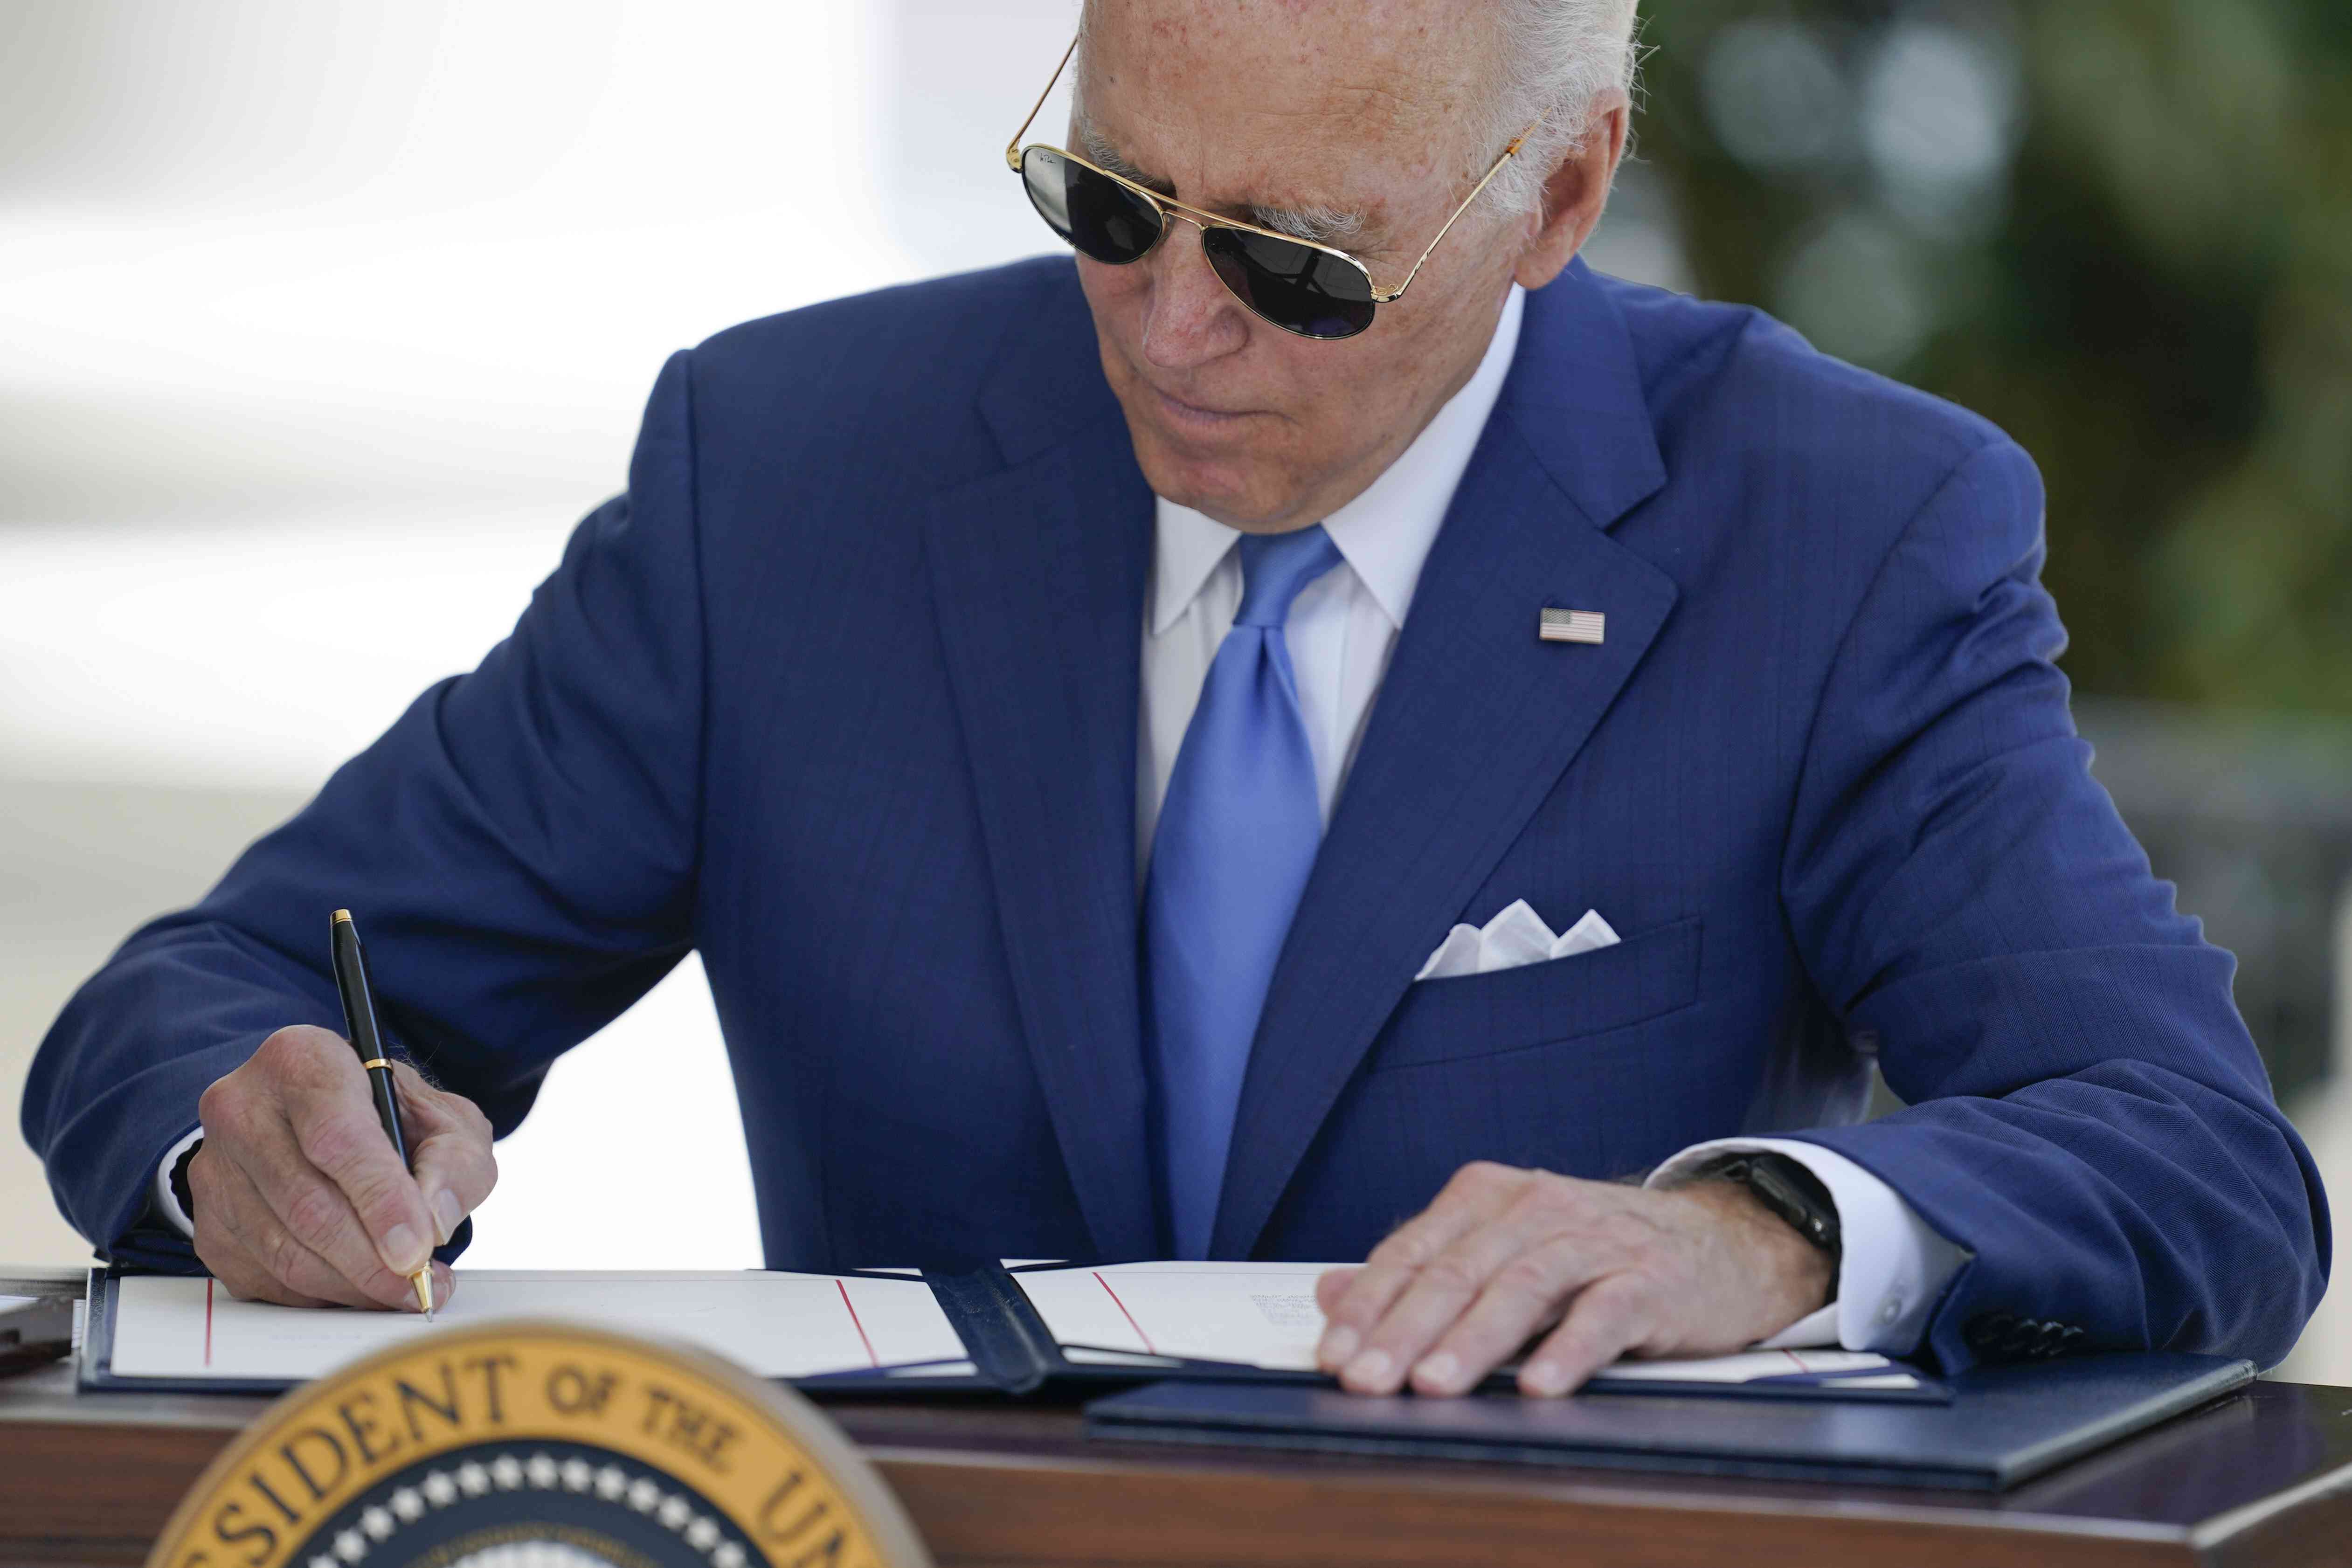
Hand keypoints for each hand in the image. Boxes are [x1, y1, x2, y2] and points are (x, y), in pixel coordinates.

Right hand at [190, 1025, 495, 1309]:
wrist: (327, 1120)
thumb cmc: (392, 1117)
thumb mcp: (447, 1121)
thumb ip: (454, 1163)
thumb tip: (433, 1221)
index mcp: (302, 1059)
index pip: (336, 1136)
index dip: (379, 1198)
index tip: (416, 1247)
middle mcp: (243, 1106)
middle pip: (306, 1202)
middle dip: (370, 1259)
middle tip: (420, 1284)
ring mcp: (216, 1166)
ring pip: (282, 1249)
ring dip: (349, 1285)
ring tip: (403, 1291)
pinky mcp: (207, 1220)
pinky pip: (261, 1276)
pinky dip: (317, 1294)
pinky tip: (357, 1289)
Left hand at [1313, 1161, 1832, 1396]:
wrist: (1717, 1241)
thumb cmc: (1594, 1253)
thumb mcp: (1501, 1250)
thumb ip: (1420, 1271)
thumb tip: (1328, 1292)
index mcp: (1488, 1197)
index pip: (1412, 1252)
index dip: (1368, 1307)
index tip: (1333, 1356)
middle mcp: (1535, 1207)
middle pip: (1457, 1271)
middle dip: (1403, 1331)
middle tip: (1366, 1380)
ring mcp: (1595, 1240)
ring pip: (1520, 1287)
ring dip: (1473, 1341)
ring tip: (1435, 1384)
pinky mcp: (1649, 1278)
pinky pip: (1603, 1314)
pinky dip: (1568, 1350)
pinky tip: (1540, 1385)